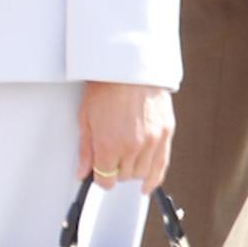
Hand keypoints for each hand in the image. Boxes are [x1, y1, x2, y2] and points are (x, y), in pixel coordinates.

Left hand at [76, 81, 173, 195]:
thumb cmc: (105, 84)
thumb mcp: (86, 115)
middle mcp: (132, 146)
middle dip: (115, 168)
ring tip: (126, 154)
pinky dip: (154, 178)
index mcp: (109, 144)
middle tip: (111, 153)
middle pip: (123, 177)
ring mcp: (151, 140)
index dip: (100, 176)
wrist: (128, 63)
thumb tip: (82, 173)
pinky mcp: (165, 133)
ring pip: (141, 173)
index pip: (105, 180)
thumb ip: (85, 149)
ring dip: (132, 168)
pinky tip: (147, 184)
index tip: (98, 170)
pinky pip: (161, 166)